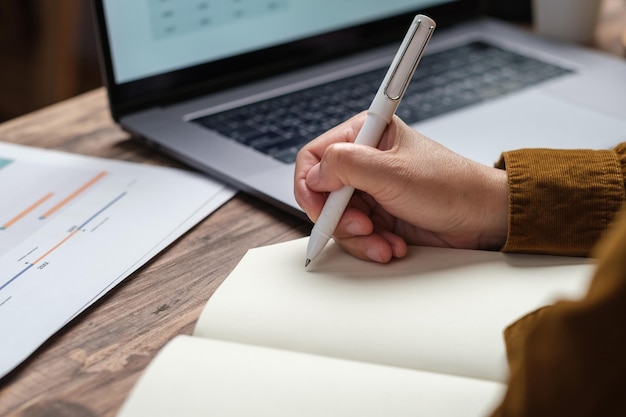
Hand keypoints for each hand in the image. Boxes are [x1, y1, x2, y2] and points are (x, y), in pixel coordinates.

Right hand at [294, 113, 508, 262]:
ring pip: (338, 219)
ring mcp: (371, 190)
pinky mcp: (379, 215)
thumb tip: (315, 174)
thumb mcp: (393, 172)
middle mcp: (365, 162)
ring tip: (384, 241)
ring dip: (359, 237)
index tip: (319, 208)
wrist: (482, 218)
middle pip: (323, 194)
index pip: (315, 156)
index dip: (310, 184)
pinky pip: (356, 235)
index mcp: (367, 135)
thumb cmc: (450, 186)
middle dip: (340, 218)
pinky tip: (392, 245)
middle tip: (364, 226)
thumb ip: (347, 165)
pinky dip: (371, 245)